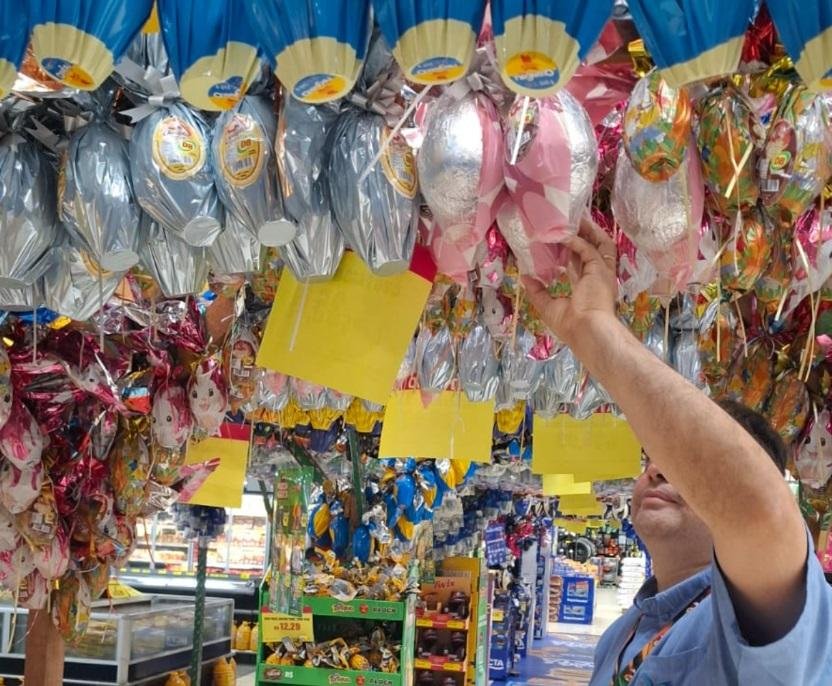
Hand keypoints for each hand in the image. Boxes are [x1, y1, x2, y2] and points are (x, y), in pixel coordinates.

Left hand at [523, 215, 616, 344]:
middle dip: (585, 235)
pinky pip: (588, 249)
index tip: (560, 240)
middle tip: (570, 224)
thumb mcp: (548, 306)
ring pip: (600, 244)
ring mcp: (602, 273)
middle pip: (594, 250)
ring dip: (588, 231)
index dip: (573, 250)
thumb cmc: (570, 324)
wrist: (586, 331)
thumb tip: (524, 277)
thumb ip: (537, 291)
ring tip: (575, 219)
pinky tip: (563, 236)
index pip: (582, 263)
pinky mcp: (600, 269)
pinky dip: (576, 241)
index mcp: (588, 288)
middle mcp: (597, 278)